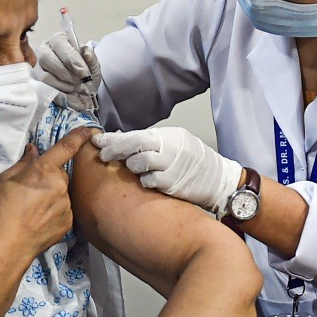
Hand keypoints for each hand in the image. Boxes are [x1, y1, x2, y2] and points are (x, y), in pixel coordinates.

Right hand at [0, 127, 93, 258]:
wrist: (9, 246)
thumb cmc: (2, 210)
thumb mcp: (4, 181)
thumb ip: (22, 164)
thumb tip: (33, 151)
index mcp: (44, 170)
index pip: (65, 148)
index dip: (78, 137)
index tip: (88, 130)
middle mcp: (61, 185)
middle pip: (59, 175)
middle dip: (49, 178)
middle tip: (30, 191)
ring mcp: (67, 205)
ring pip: (62, 194)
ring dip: (52, 197)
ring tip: (32, 210)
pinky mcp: (69, 222)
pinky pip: (63, 211)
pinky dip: (54, 213)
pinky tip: (39, 221)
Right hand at [34, 31, 101, 112]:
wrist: (82, 86)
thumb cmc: (84, 70)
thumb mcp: (92, 63)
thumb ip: (91, 58)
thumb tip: (86, 54)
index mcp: (58, 40)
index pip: (60, 44)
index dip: (72, 59)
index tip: (84, 73)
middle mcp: (44, 50)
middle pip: (46, 58)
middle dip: (65, 73)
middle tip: (79, 81)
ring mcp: (38, 66)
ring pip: (44, 75)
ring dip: (63, 84)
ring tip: (75, 87)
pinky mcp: (37, 81)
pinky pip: (45, 88)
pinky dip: (59, 92)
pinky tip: (68, 91)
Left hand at [92, 128, 242, 215]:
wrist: (219, 180)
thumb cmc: (195, 163)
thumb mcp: (176, 144)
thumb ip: (152, 143)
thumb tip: (122, 141)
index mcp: (169, 135)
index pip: (135, 134)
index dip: (113, 138)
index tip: (97, 141)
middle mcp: (170, 147)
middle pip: (134, 144)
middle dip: (114, 149)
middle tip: (103, 155)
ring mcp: (172, 165)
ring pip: (138, 163)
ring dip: (130, 167)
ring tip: (134, 169)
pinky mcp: (173, 183)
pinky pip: (148, 181)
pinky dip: (144, 181)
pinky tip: (146, 181)